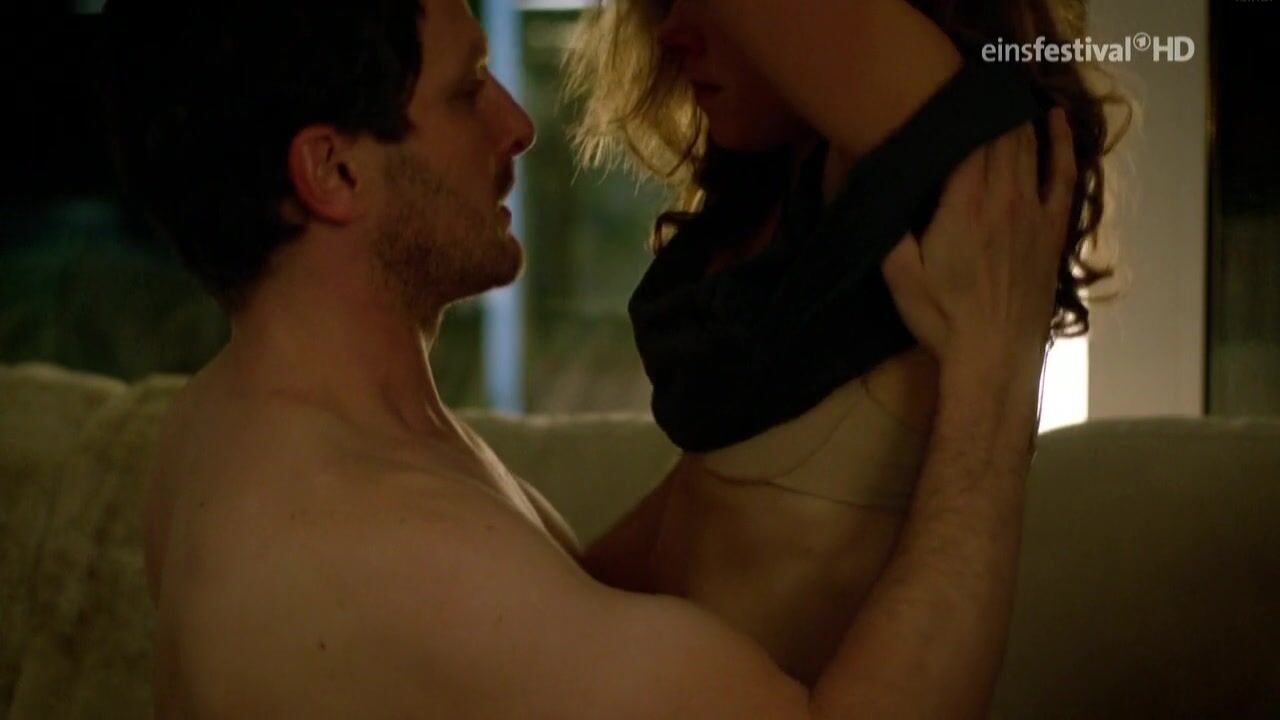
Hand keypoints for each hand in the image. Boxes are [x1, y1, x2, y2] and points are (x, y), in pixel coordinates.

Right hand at [881, 108, 1076, 372]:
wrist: (994, 356)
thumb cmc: (943, 320)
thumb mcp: (900, 277)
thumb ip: (891, 232)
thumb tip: (882, 193)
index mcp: (963, 207)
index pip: (968, 142)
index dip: (962, 113)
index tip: (948, 95)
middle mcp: (1003, 200)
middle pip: (1000, 137)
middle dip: (988, 109)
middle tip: (972, 91)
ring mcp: (1033, 213)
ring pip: (1029, 148)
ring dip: (1017, 119)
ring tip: (1003, 97)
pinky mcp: (1051, 230)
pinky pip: (1062, 175)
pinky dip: (1060, 144)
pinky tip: (1056, 122)